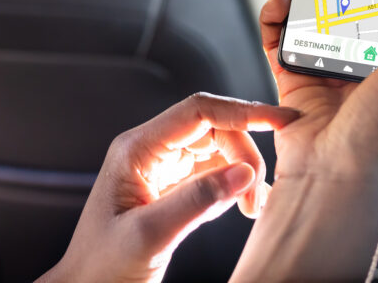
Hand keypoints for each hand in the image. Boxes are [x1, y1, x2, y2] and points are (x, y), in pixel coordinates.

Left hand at [40, 93, 298, 282]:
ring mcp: (162, 170)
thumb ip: (196, 201)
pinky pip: (212, 174)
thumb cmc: (100, 269)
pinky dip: (234, 186)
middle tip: (258, 191)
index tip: (277, 119)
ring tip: (252, 206)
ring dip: (241, 171)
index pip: (198, 111)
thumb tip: (243, 172)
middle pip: (213, 128)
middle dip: (243, 152)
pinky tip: (241, 206)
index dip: (242, 111)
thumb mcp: (149, 236)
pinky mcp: (172, 191)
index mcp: (137, 149)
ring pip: (216, 150)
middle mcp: (150, 152)